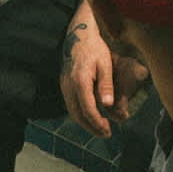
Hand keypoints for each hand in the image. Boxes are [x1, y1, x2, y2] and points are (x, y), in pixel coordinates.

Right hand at [60, 9, 148, 134]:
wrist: (78, 37)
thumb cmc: (95, 48)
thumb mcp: (105, 64)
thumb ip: (106, 86)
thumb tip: (107, 106)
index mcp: (80, 81)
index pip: (88, 109)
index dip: (97, 122)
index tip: (108, 130)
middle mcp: (69, 87)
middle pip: (78, 116)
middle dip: (92, 128)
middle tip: (105, 134)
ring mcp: (65, 88)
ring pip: (73, 113)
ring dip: (86, 124)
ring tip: (100, 128)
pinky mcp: (64, 87)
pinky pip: (71, 106)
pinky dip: (81, 115)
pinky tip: (91, 117)